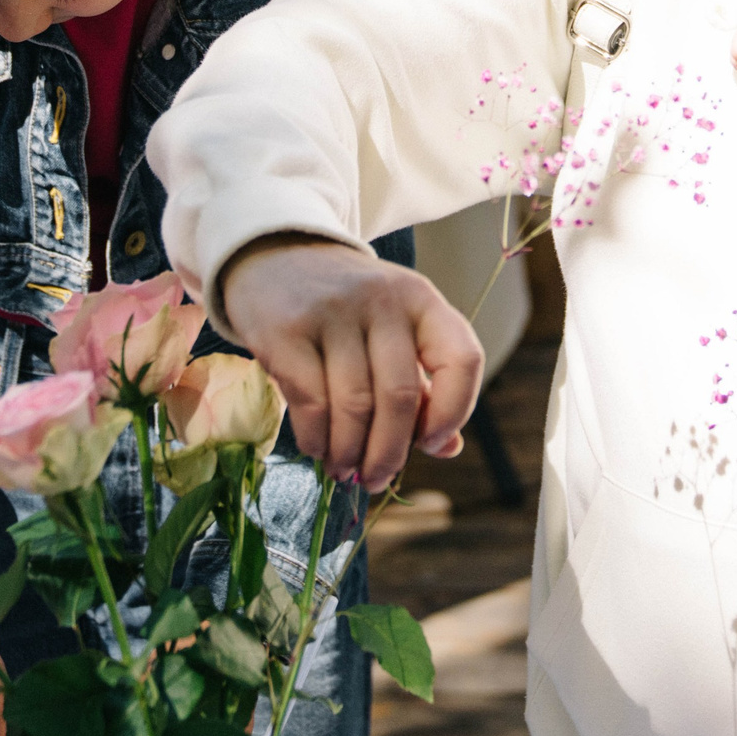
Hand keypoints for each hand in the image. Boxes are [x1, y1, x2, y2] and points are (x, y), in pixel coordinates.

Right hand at [219, 235, 483, 491]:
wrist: (275, 256)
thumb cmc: (346, 307)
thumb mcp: (394, 328)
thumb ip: (425, 384)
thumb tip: (448, 448)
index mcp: (421, 299)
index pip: (461, 359)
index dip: (454, 411)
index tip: (432, 443)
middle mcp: (382, 299)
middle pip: (400, 397)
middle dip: (389, 454)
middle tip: (376, 479)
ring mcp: (332, 311)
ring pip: (355, 407)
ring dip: (350, 453)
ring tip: (345, 470)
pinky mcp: (286, 330)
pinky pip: (311, 403)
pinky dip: (317, 439)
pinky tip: (318, 448)